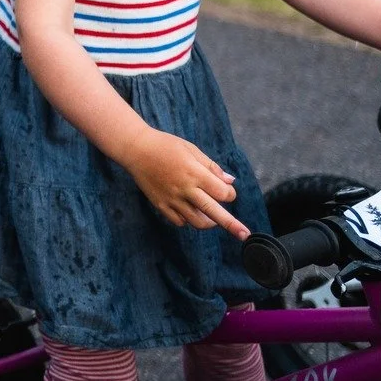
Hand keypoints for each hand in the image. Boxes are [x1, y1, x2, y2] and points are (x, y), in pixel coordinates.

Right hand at [120, 128, 248, 236]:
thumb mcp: (191, 149)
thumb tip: (230, 181)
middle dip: (231, 224)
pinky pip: (179, 221)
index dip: (229, 193)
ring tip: (212, 218)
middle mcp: (185, 189)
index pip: (222, 193)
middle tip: (244, 234)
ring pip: (197, 221)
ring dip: (209, 222)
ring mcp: (172, 199)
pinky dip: (188, 220)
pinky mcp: (161, 205)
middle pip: (213, 212)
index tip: (226, 190)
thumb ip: (212, 167)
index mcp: (195, 173)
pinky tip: (189, 211)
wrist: (135, 149)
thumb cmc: (165, 145)